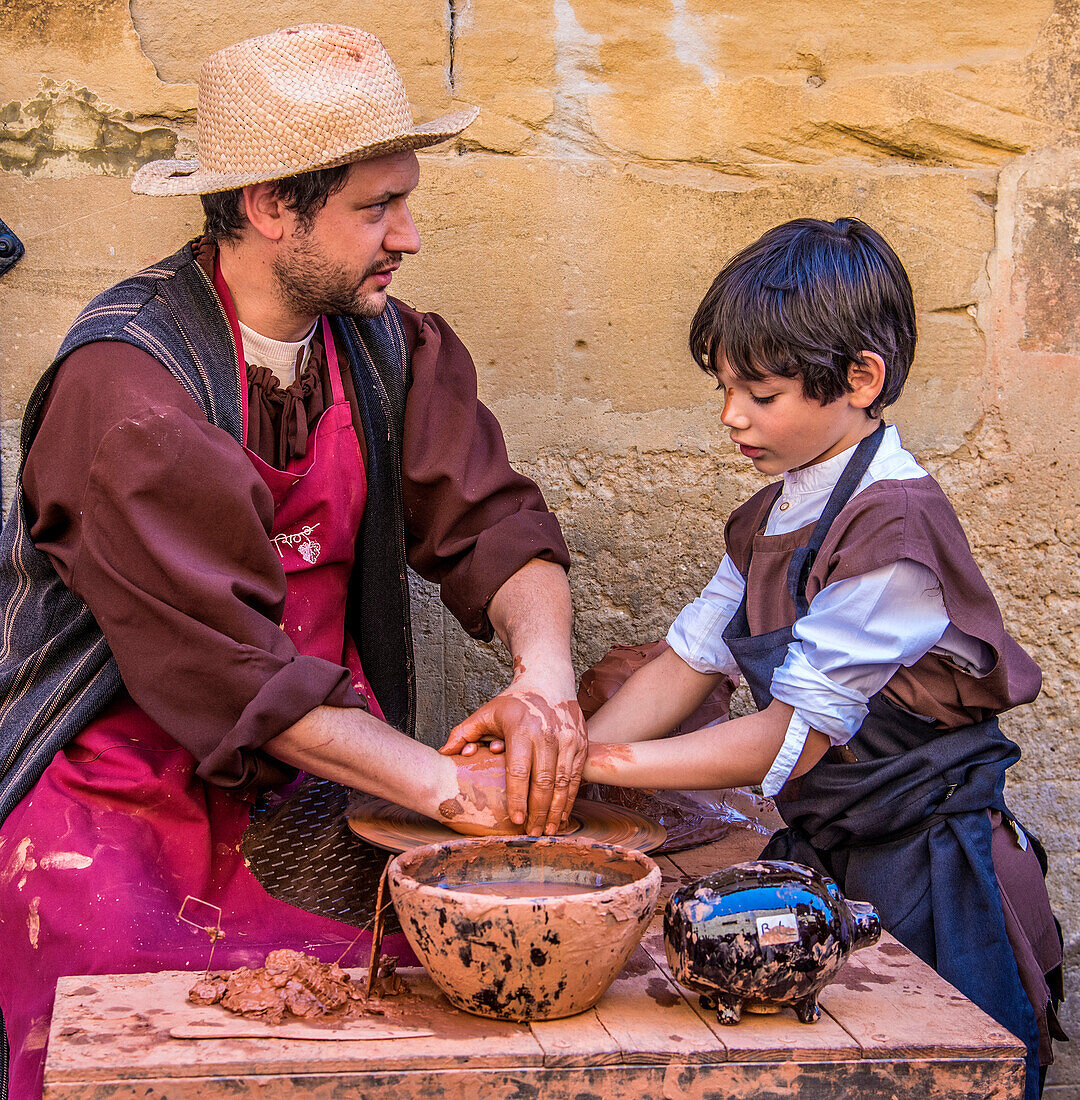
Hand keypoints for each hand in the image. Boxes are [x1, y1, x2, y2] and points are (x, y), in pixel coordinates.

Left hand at [440, 679, 587, 836]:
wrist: (549, 680)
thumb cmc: (514, 702)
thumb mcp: (486, 713)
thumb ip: (464, 733)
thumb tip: (444, 752)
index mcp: (521, 729)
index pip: (519, 771)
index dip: (518, 798)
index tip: (515, 820)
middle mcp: (547, 735)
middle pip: (543, 782)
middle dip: (537, 812)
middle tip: (530, 834)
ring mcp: (568, 739)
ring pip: (563, 783)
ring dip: (556, 811)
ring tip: (546, 831)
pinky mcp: (581, 743)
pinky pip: (576, 777)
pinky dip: (570, 799)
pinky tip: (561, 815)